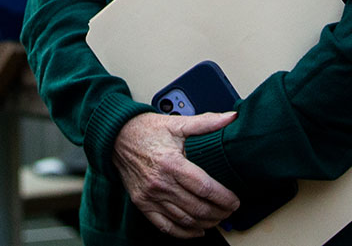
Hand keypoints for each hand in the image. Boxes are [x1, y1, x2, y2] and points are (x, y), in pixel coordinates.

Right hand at [113, 111, 239, 237]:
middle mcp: (161, 183)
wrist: (116, 137)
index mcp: (171, 163)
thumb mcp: (177, 123)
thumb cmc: (146, 130)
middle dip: (219, 213)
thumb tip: (231, 117)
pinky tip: (197, 231)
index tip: (235, 200)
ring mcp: (150, 196)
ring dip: (205, 223)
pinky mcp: (142, 204)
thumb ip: (206, 122)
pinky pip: (166, 226)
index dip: (224, 198)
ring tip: (218, 219)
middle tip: (230, 210)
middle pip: (198, 208)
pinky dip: (184, 233)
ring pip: (185, 220)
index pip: (205, 188)